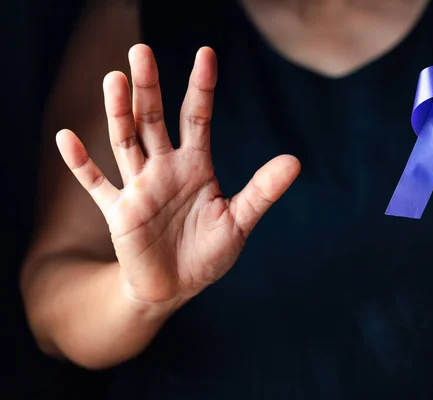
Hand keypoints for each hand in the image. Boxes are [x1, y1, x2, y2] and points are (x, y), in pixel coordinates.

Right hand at [56, 44, 299, 304]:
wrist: (176, 287)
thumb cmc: (208, 252)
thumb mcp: (240, 221)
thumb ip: (262, 191)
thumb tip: (295, 161)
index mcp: (195, 166)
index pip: (197, 118)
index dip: (201, 87)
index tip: (205, 54)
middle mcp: (164, 168)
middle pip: (153, 120)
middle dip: (148, 88)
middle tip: (141, 51)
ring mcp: (139, 187)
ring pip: (125, 141)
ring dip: (118, 113)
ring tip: (115, 79)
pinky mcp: (118, 212)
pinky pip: (96, 183)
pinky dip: (81, 163)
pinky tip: (66, 137)